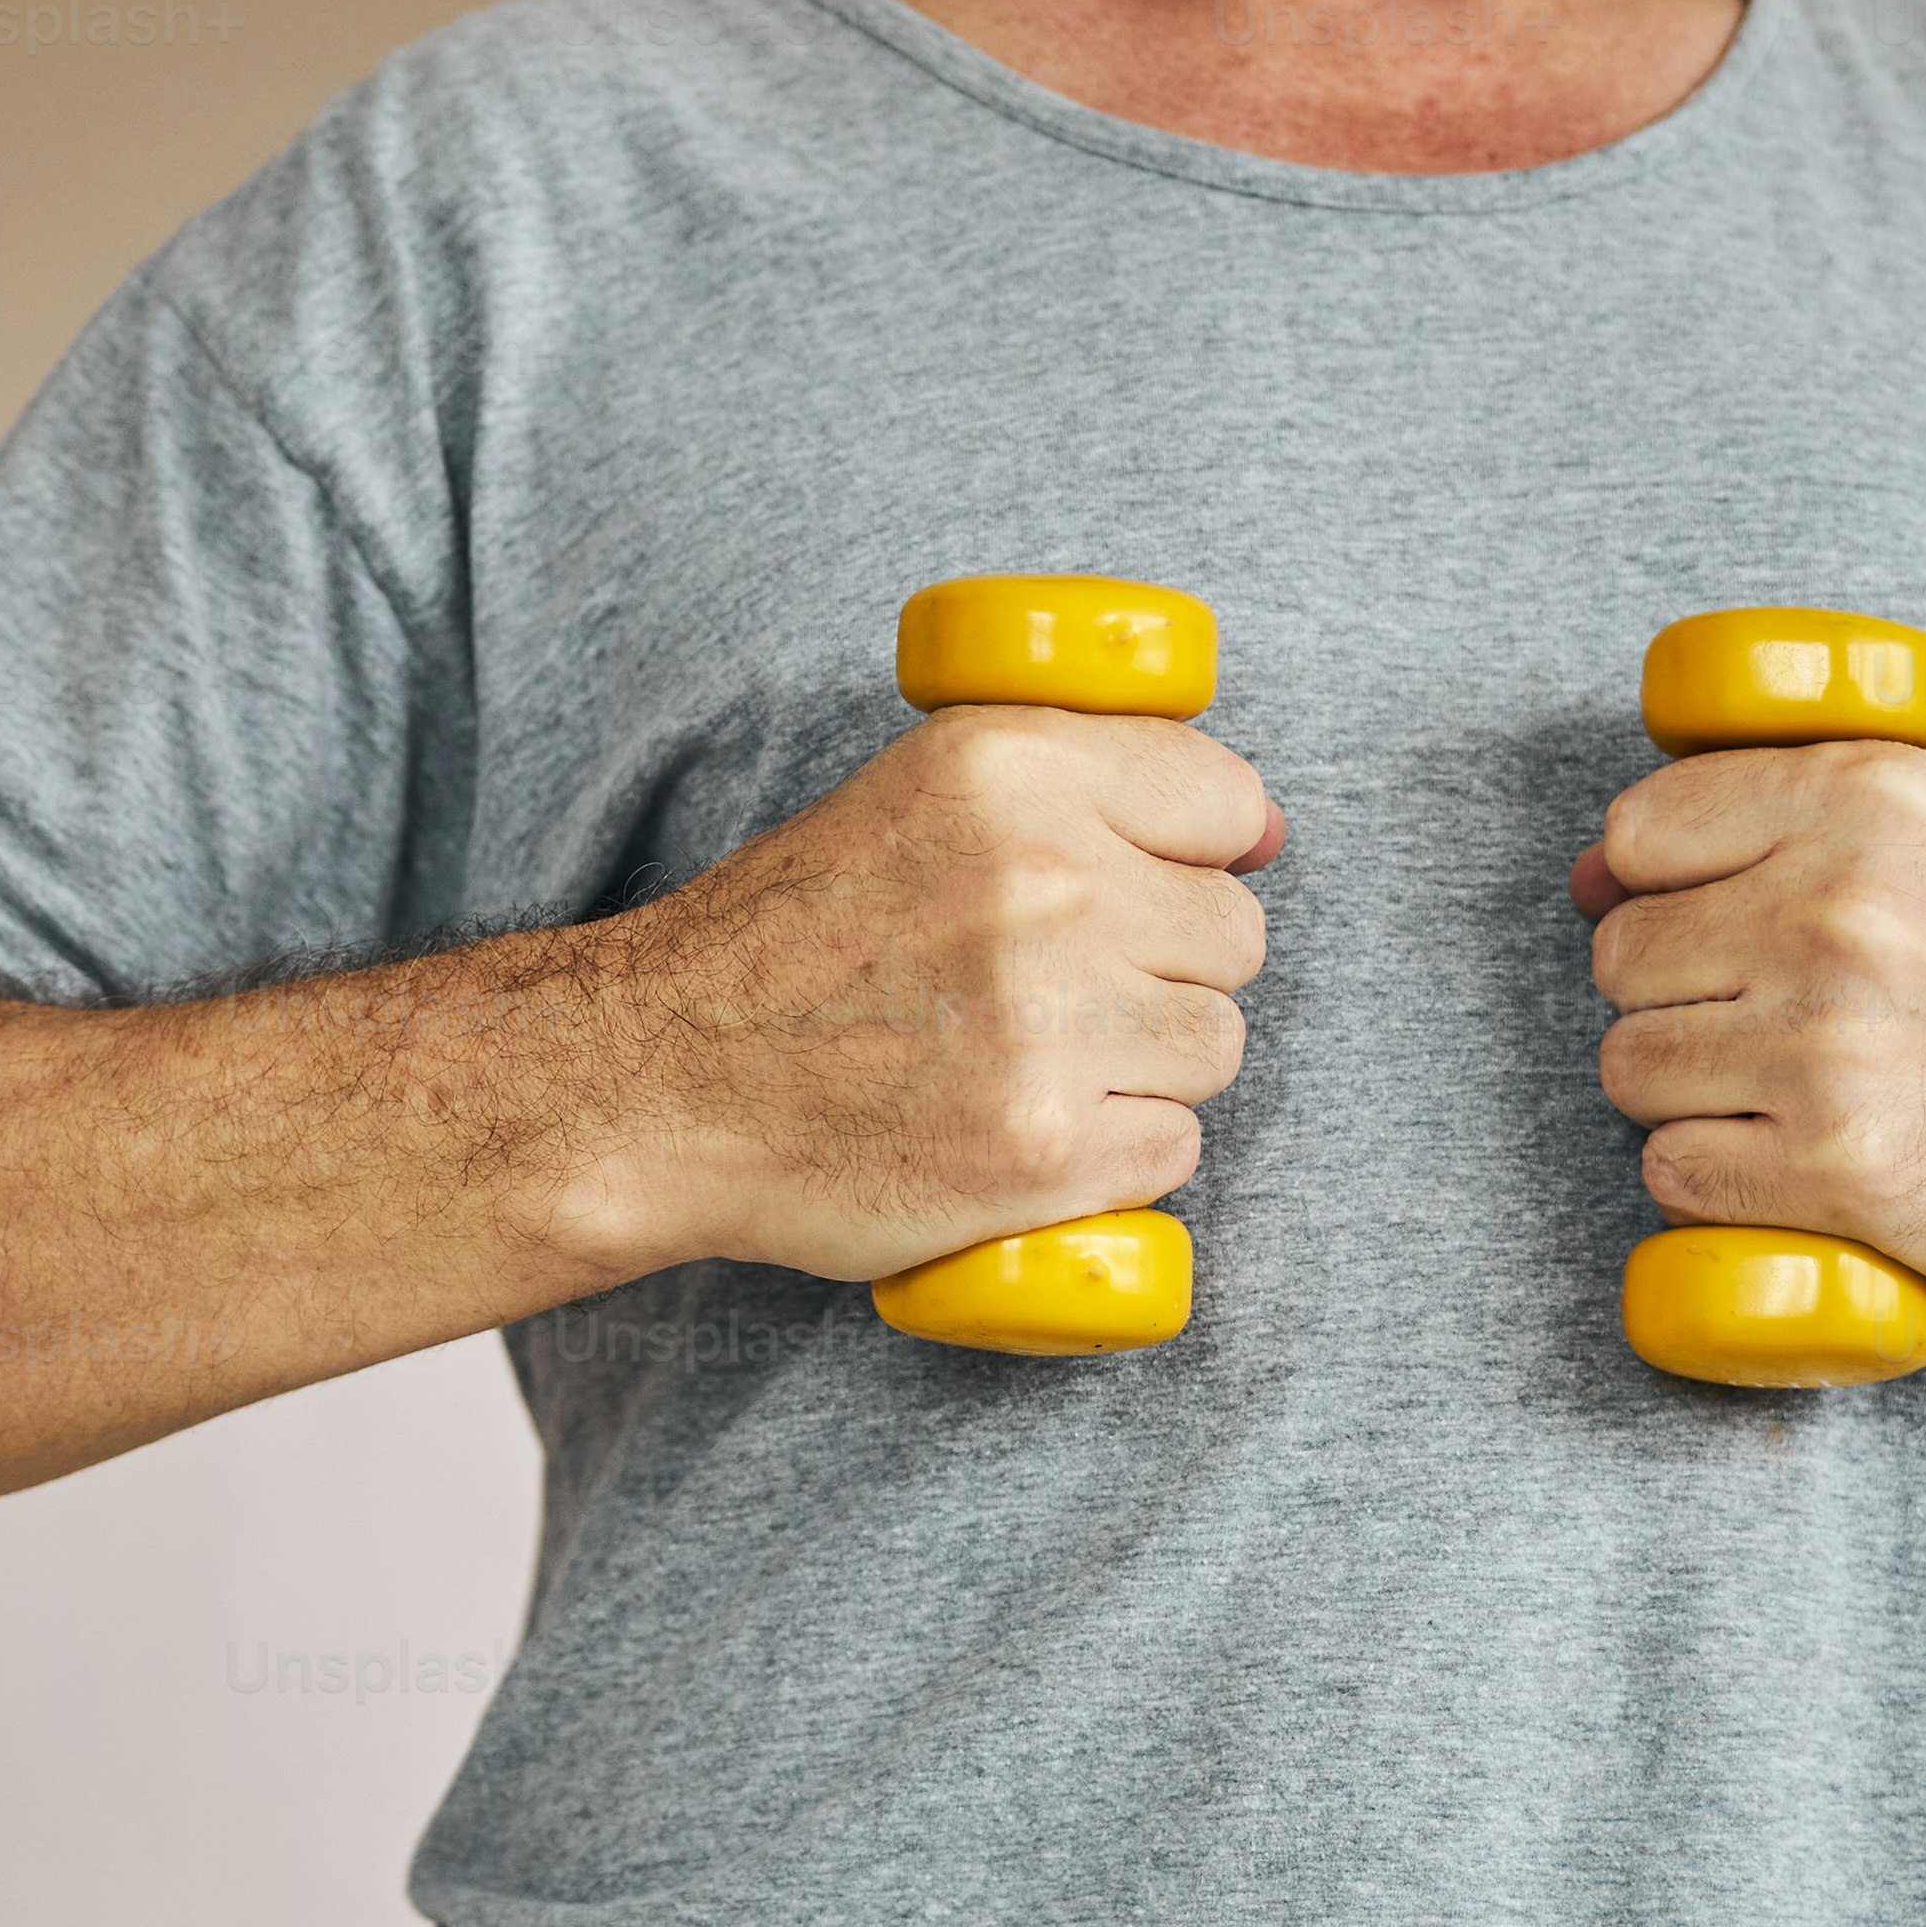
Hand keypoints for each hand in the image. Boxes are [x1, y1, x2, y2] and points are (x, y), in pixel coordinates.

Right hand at [580, 696, 1283, 1281]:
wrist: (662, 1083)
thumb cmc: (792, 942)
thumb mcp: (918, 794)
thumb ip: (1077, 780)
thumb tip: (1263, 830)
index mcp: (1010, 767)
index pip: (1225, 801)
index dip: (1194, 856)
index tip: (1143, 893)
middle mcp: (1043, 883)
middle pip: (1234, 936)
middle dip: (1164, 971)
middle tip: (1053, 996)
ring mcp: (1049, 1023)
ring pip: (1216, 1047)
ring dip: (1147, 1069)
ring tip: (1031, 1065)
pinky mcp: (1046, 1150)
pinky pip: (1175, 1150)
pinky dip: (1115, 1159)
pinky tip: (1027, 1135)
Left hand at [1573, 742, 1925, 1310]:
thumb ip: (1766, 828)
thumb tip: (1588, 877)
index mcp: (1863, 801)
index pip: (1639, 833)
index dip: (1662, 893)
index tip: (1725, 932)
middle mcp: (1842, 910)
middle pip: (1621, 960)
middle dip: (1679, 1003)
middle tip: (1779, 1027)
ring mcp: (1833, 1045)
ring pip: (1630, 1070)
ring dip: (1690, 1098)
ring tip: (1795, 1095)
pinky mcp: (1837, 1168)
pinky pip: (1673, 1173)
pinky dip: (1719, 1182)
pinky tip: (1798, 1164)